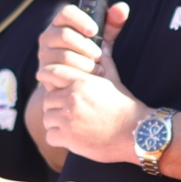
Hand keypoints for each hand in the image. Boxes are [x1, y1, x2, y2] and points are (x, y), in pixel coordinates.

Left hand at [36, 3, 149, 163]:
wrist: (134, 132)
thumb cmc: (124, 104)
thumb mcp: (112, 77)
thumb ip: (102, 60)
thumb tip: (102, 43)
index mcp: (80, 81)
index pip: (50, 73)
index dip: (46, 76)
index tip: (46, 79)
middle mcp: (71, 99)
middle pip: (47, 99)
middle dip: (55, 104)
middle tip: (65, 110)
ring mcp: (68, 120)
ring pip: (48, 118)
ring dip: (56, 122)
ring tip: (71, 124)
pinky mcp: (67, 138)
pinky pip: (51, 136)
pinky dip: (60, 137)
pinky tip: (72, 137)